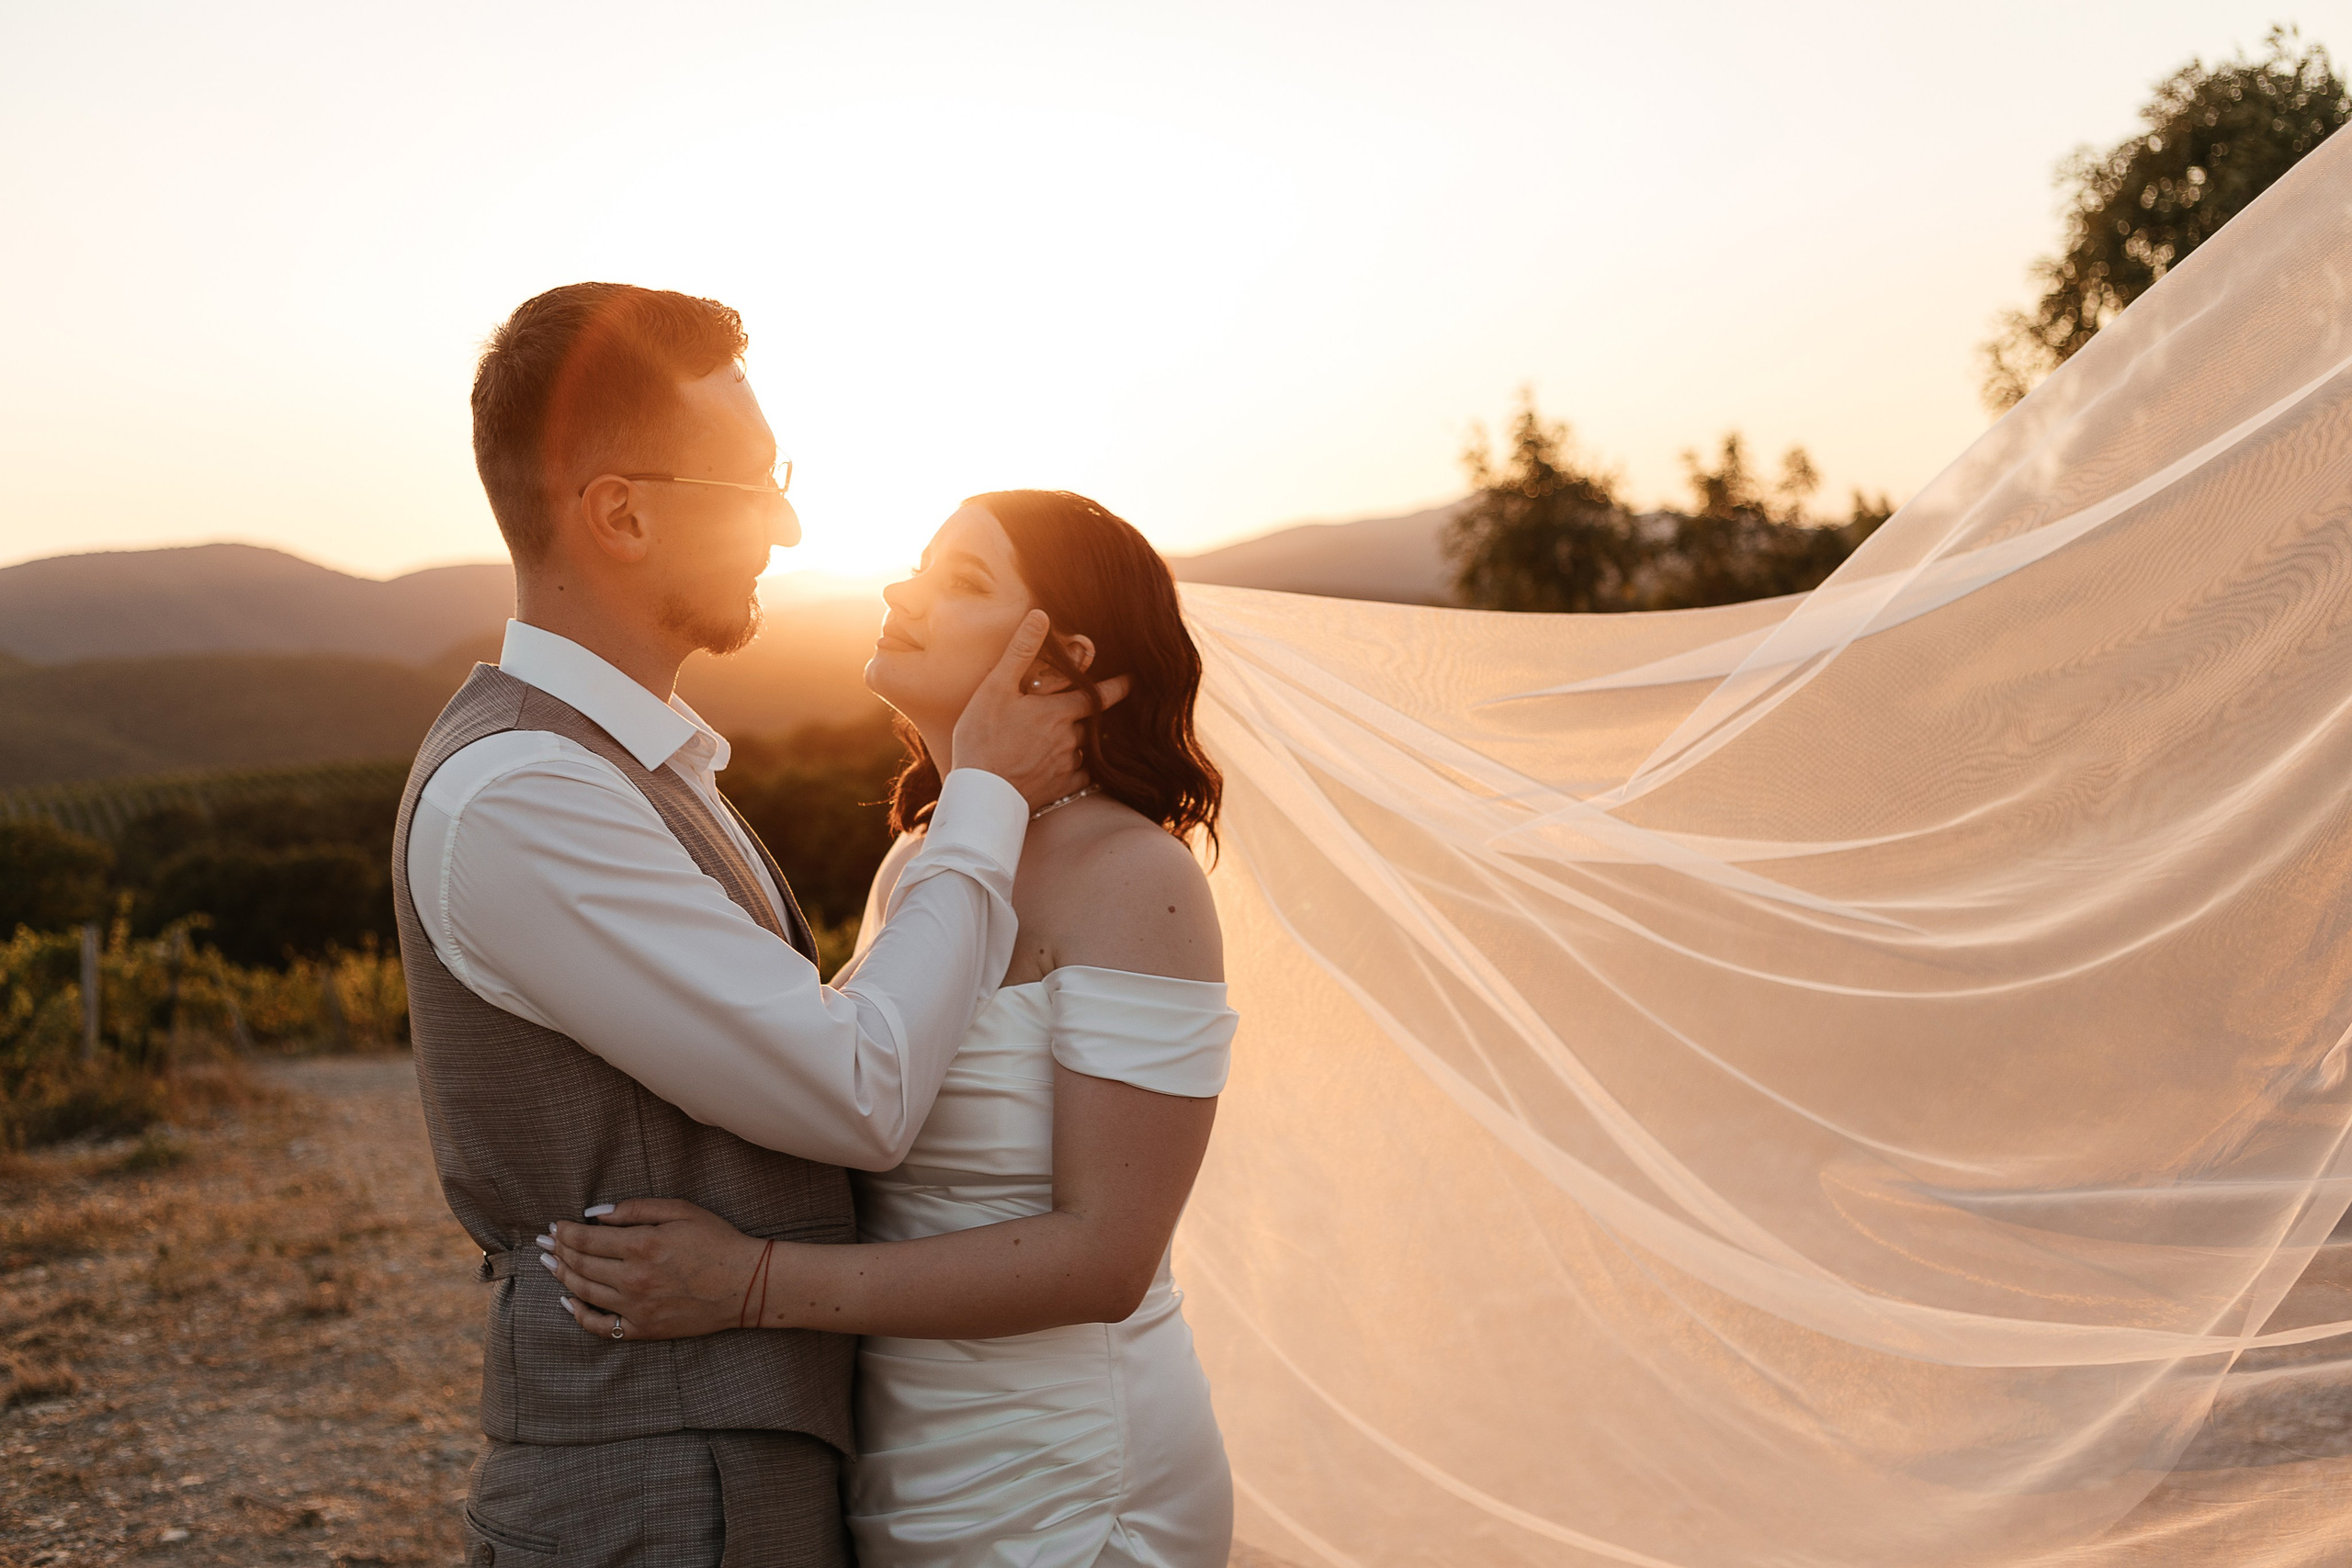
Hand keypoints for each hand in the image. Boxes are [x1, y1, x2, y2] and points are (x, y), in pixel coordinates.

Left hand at [541, 1199, 763, 1341]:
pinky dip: (578, 1314)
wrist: (746, 1284)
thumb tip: (595, 1214)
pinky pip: (600, 1326)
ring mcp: (636, 1308)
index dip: (564, 1231)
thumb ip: (635, 1209)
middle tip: (544, 1243)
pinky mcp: (644, 1329)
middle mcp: (633, 1279)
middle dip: (557, 1251)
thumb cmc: (717, 1241)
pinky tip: (568, 1301)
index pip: (586, 1239)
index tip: (555, 1225)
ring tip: (551, 1264)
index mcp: (642, 1245)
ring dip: (562, 1276)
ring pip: (584, 1291)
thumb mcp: (680, 1211)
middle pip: (580, 1264)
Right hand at [951, 610, 1130, 809]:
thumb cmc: (983, 738)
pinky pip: (1081, 776)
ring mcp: (1068, 766)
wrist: (981, 793)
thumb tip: (1041, 615)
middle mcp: (1071, 738)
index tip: (1134, 680)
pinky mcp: (1061, 789)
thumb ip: (1021, 651)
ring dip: (1077, 742)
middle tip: (1071, 713)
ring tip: (1056, 742)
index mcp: (1059, 712)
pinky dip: (1077, 770)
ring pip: (1084, 748)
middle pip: (1089, 722)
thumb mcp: (996, 688)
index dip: (1119, 686)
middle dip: (1086, 717)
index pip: (1099, 695)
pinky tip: (1060, 768)